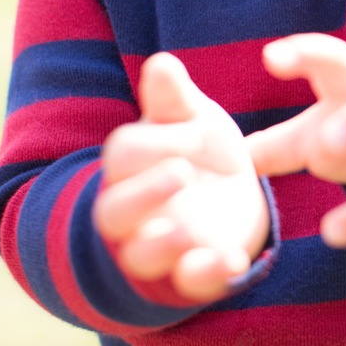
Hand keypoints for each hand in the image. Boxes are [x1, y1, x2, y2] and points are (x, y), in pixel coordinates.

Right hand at [94, 53, 269, 302]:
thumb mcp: (193, 120)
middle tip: (180, 173)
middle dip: (143, 194)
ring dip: (163, 245)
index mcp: (131, 167)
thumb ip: (174, 99)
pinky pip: (189, 283)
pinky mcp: (194, 273)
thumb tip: (162, 62)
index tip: (194, 133)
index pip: (123, 155)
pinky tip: (232, 261)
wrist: (232, 195)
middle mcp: (135, 211)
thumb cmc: (199, 150)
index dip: (156, 142)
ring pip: (140, 256)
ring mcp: (161, 245)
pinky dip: (207, 274)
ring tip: (193, 230)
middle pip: (113, 211)